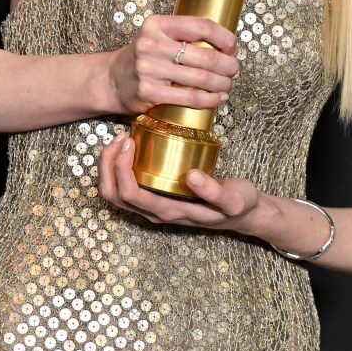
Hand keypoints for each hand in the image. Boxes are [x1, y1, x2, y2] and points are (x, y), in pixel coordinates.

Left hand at [96, 132, 265, 235]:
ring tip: (122, 139)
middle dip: (107, 164)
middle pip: (113, 194)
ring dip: (110, 166)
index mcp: (169, 212)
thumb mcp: (235, 200)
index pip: (129, 194)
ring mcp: (153, 207)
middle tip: (120, 136)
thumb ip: (215, 192)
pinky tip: (132, 147)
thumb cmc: (239, 205)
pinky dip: (119, 167)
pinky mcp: (157, 197)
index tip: (129, 141)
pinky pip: (126, 185)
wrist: (244, 214)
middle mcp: (155, 213)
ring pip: (115, 192)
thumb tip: (191, 177)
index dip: (120, 168)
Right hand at [105, 14, 238, 115]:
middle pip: (205, 56)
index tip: (233, 48)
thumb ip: (185, 34)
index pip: (202, 26)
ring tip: (228, 85)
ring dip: (222, 84)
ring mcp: (149, 69)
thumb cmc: (144, 57)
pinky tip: (218, 98)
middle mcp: (152, 44)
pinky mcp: (149, 92)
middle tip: (234, 70)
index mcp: (158, 24)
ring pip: (200, 78)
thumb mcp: (159, 35)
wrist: (112, 80)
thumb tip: (227, 44)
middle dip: (228, 66)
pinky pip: (189, 97)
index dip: (225, 38)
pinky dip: (209, 100)